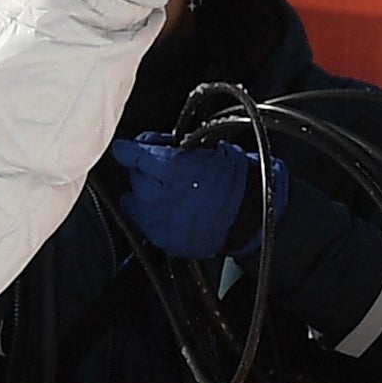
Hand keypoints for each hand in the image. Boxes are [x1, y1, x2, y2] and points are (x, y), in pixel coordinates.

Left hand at [111, 135, 288, 258]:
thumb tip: (143, 143)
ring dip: (146, 195)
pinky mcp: (163, 239)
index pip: (130, 154)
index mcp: (171, 169)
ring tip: (169, 193)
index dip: (129, 150)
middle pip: (134, 178)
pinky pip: (143, 222)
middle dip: (145, 172)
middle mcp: (160, 196)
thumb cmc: (234, 181)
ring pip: (134, 201)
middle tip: (163, 172)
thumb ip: (165, 146)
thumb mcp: (203, 150)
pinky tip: (169, 210)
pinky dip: (151, 215)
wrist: (254, 215)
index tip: (126, 149)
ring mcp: (160, 220)